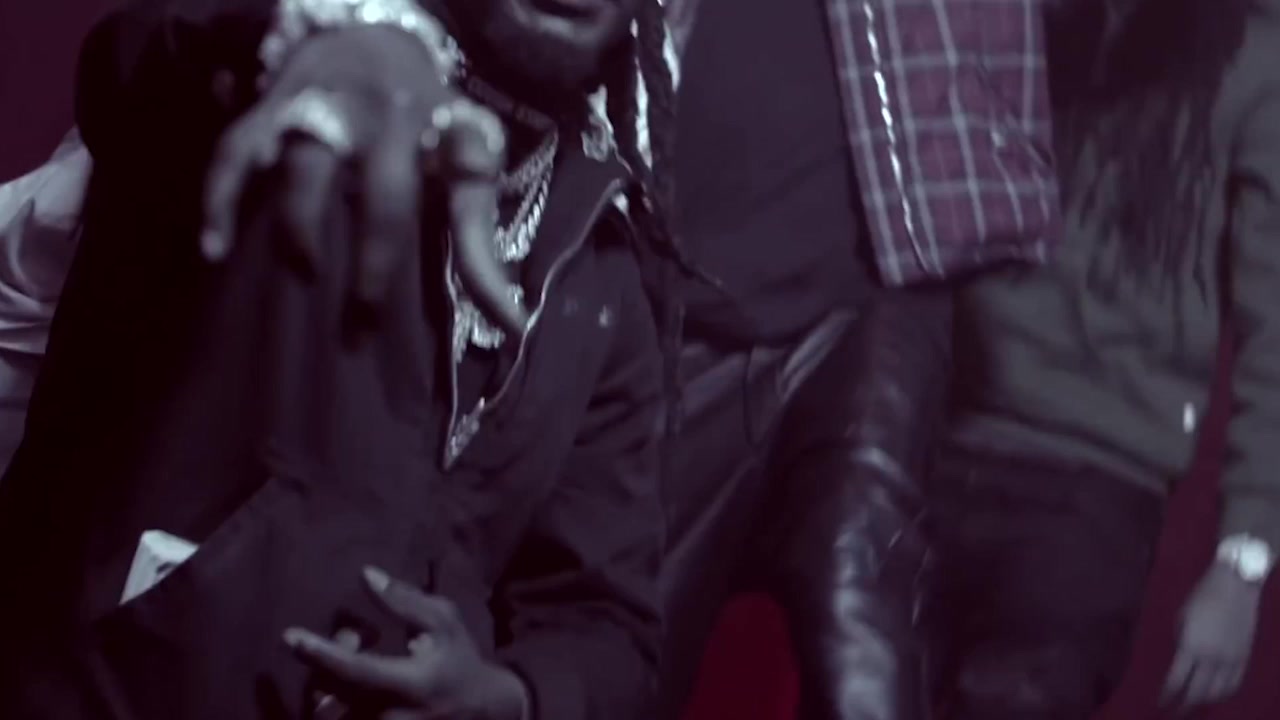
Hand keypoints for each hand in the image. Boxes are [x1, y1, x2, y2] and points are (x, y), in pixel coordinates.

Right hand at [201, 26, 526, 333]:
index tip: (505, 318)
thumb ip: (479, 244)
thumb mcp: (464, 163)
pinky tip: (215, 247)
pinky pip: (237, 153)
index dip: (485, 259)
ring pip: (307, 169)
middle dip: (376, 263)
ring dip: (302, 228)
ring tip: (304, 274)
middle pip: (385, 196)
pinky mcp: (272, 107)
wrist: (368, 32)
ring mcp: (325, 108)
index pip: (471, 194)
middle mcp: (387, 118)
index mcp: (444, 132)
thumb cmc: (424, 117)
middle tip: (364, 320)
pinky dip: (221, 198)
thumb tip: (513, 324)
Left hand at [284, 567, 528, 719]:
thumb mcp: (444, 622)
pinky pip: (337, 719)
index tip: (290, 636)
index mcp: (411, 684)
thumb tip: (366, 574)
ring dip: (326, 686)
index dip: (321, 654)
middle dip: (324, 664)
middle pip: (329, 696)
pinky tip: (353, 684)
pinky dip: (335, 701)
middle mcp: (391, 716)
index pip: (356, 671)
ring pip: (328, 714)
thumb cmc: (459, 660)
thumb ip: (404, 600)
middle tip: (351, 640)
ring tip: (351, 663)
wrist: (482, 712)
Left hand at [1160, 562, 1262, 708]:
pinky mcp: (1245, 656)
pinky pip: (1235, 682)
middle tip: (1176, 709)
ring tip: (1195, 702)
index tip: (1161, 701)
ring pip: (1218, 691)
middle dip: (1185, 703)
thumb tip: (1182, 658)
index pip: (1177, 679)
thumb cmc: (1202, 595)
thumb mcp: (1182, 617)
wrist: (1235, 585)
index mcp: (1191, 646)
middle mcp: (1212, 657)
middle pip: (1198, 690)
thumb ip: (1182, 641)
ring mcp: (1231, 658)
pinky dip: (1224, 691)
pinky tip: (1216, 693)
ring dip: (1205, 699)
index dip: (1168, 693)